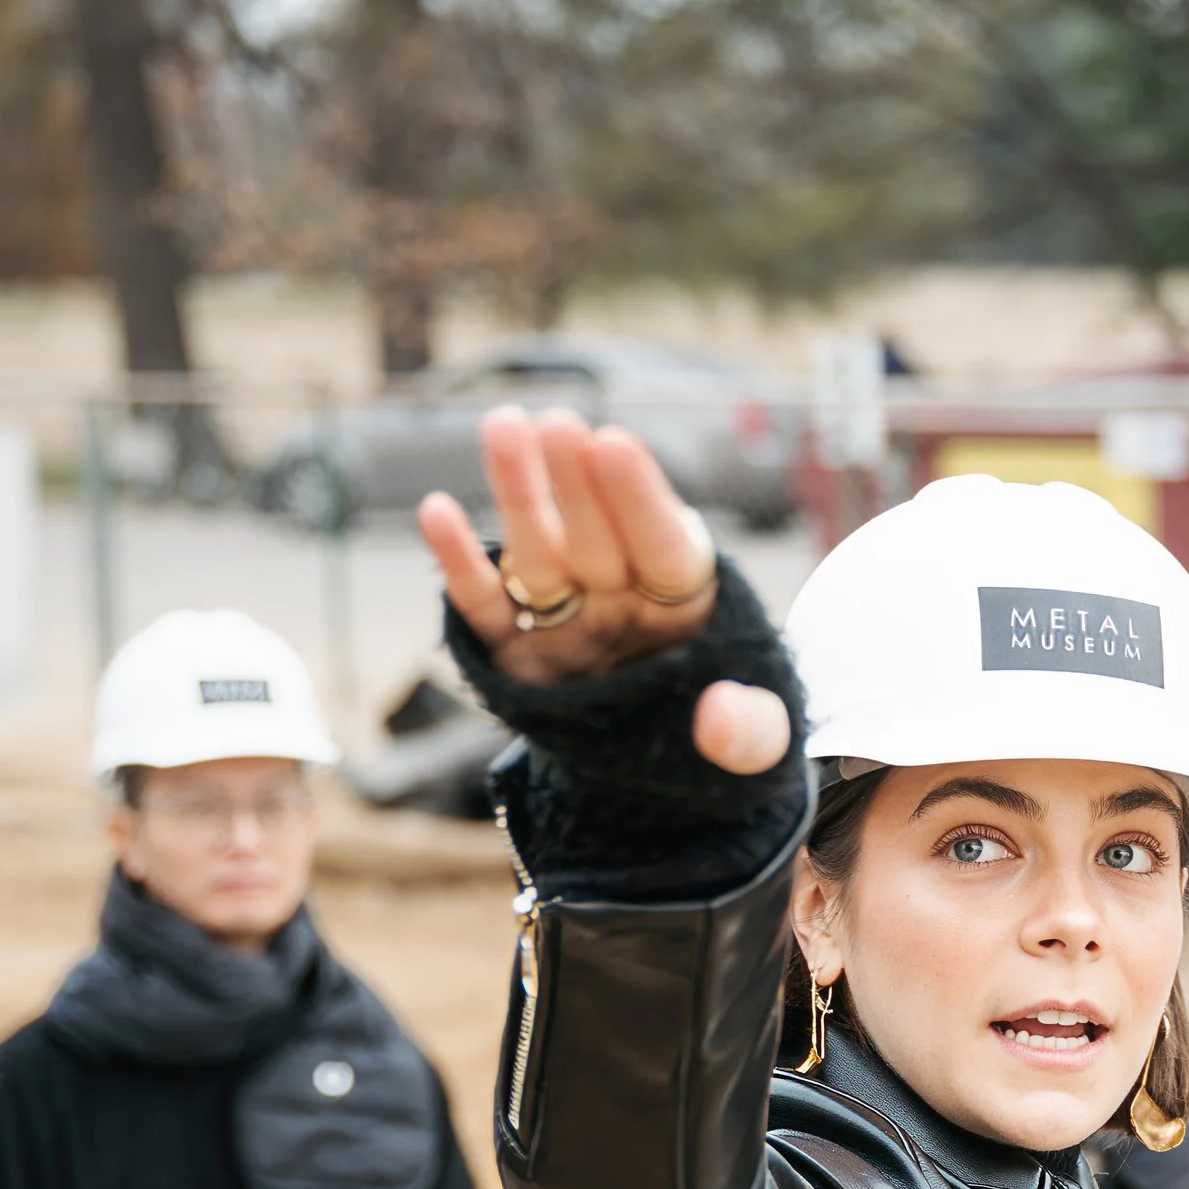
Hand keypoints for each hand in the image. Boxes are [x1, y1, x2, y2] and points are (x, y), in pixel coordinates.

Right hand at [417, 407, 789, 772]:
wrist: (660, 765)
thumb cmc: (713, 736)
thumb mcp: (753, 752)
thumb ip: (751, 734)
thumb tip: (722, 718)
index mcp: (685, 606)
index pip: (665, 550)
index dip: (639, 500)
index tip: (614, 444)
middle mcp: (619, 596)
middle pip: (597, 536)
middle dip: (577, 483)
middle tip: (557, 423)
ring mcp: (563, 617)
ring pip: (538, 552)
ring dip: (519, 493)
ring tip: (502, 427)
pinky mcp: (514, 648)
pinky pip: (485, 605)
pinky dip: (459, 564)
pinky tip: (436, 513)